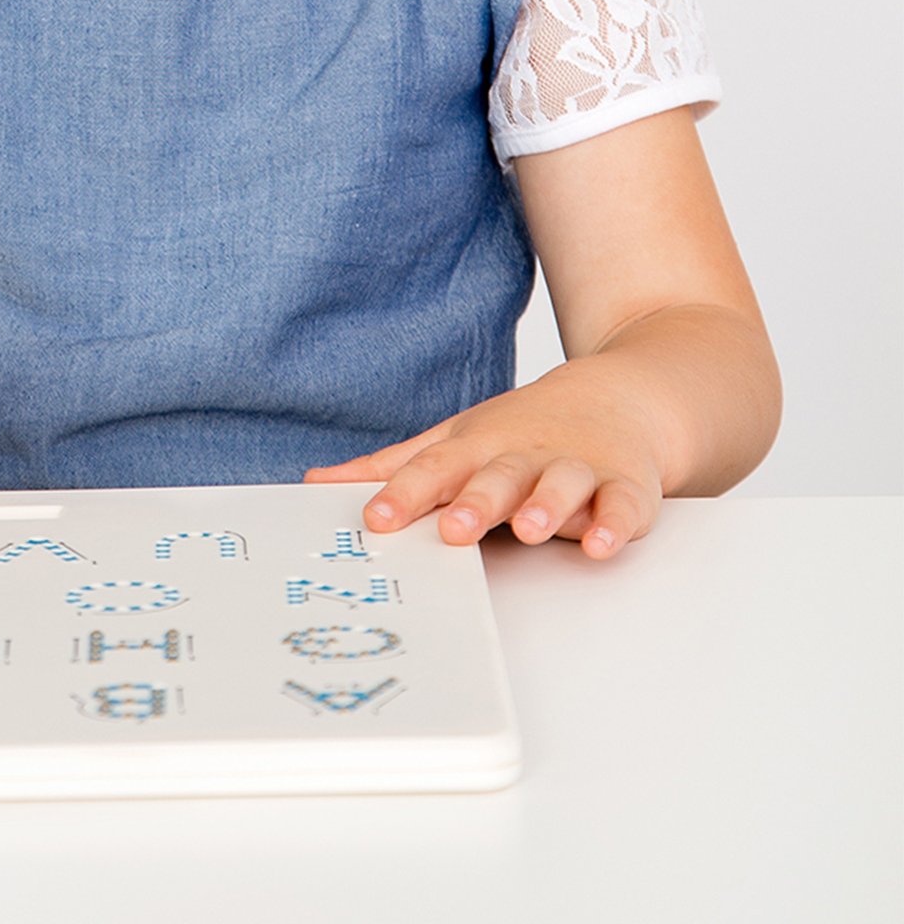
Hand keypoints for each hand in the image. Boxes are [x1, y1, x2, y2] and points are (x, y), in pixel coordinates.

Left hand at [301, 365, 666, 559]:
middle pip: (496, 477)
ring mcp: (575, 470)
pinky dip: (614, 524)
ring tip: (527, 529)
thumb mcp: (453, 442)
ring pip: (558, 486)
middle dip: (475, 503)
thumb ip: (390, 469)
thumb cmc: (520, 431)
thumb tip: (316, 483)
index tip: (375, 519)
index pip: (434, 468)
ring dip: (544, 507)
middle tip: (452, 529)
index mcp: (476, 449)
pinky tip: (600, 543)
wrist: (617, 397)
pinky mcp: (624, 487)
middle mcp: (523, 457)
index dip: (404, 493)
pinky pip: (622, 507)